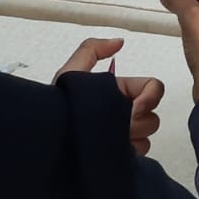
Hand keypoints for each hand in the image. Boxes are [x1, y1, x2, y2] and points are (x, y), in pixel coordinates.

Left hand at [54, 36, 164, 155]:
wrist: (45, 144)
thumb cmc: (55, 109)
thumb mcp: (69, 75)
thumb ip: (90, 50)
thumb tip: (119, 42)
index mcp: (118, 92)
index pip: (152, 87)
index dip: (149, 98)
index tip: (133, 109)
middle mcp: (125, 113)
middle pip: (153, 114)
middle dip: (138, 121)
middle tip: (117, 127)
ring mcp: (124, 136)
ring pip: (148, 135)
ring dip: (133, 137)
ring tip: (108, 141)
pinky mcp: (121, 156)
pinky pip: (140, 153)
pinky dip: (129, 153)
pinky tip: (110, 152)